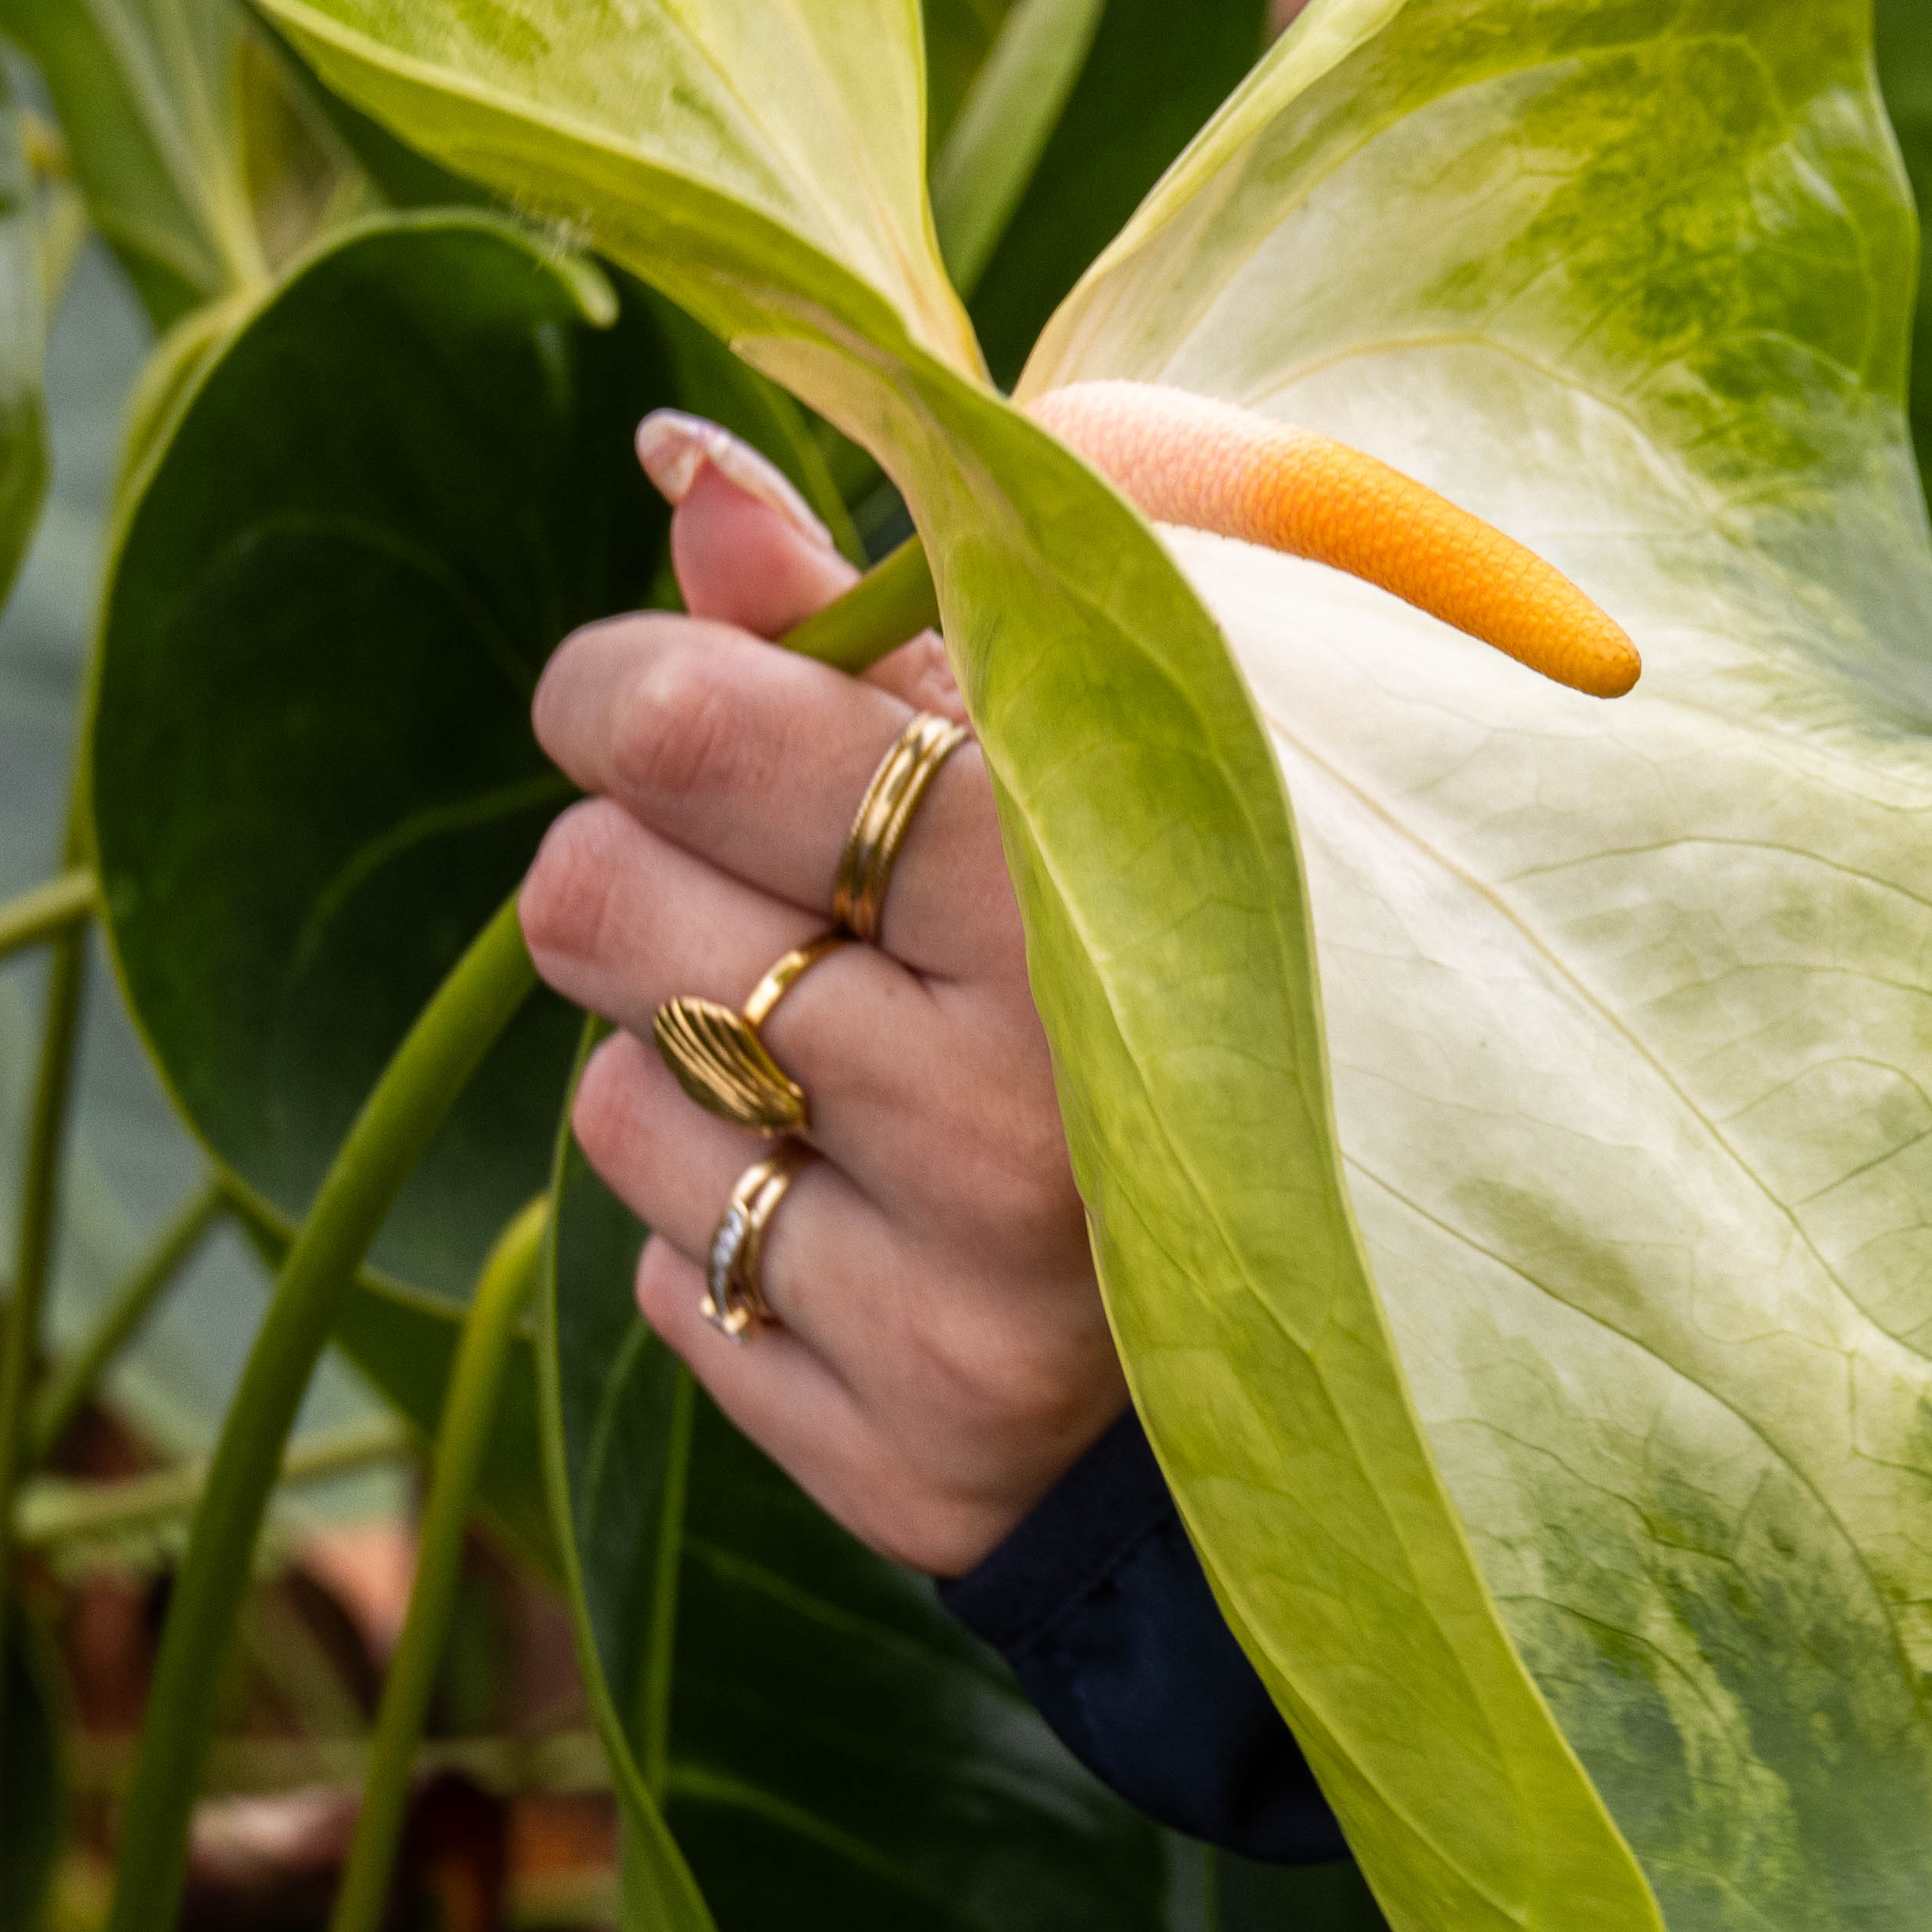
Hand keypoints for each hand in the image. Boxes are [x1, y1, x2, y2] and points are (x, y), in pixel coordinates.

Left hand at [521, 412, 1128, 1574]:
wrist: (1338, 1323)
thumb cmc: (1179, 969)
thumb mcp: (1074, 763)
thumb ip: (867, 622)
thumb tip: (685, 472)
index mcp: (1088, 892)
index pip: (701, 725)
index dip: (628, 686)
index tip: (651, 696)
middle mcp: (1022, 1117)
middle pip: (592, 902)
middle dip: (635, 872)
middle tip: (757, 888)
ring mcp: (958, 1311)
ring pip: (613, 1099)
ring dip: (684, 1065)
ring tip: (846, 1066)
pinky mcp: (899, 1459)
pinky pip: (667, 1283)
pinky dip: (730, 1230)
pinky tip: (871, 1214)